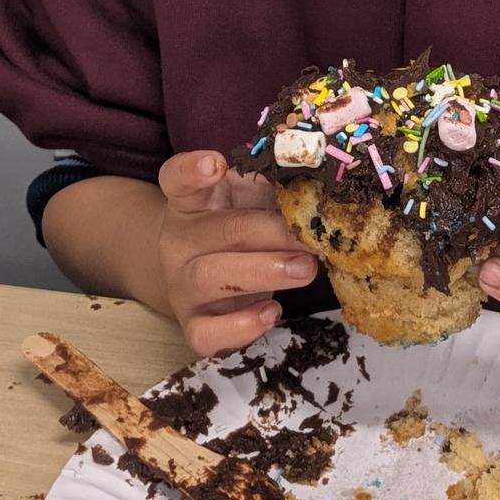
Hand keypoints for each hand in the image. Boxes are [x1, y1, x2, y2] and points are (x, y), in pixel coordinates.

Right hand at [155, 150, 318, 355]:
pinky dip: (241, 327)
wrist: (200, 274)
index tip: (216, 164)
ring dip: (264, 271)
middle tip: (310, 236)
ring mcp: (181, 285)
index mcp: (190, 202)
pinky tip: (273, 311)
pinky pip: (207, 335)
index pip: (177, 179)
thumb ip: (275, 190)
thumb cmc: (237, 228)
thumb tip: (322, 189)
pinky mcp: (193, 324)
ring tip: (306, 269)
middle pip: (219, 230)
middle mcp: (179, 240)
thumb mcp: (250, 199)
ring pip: (210, 277)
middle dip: (271, 232)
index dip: (193, 169)